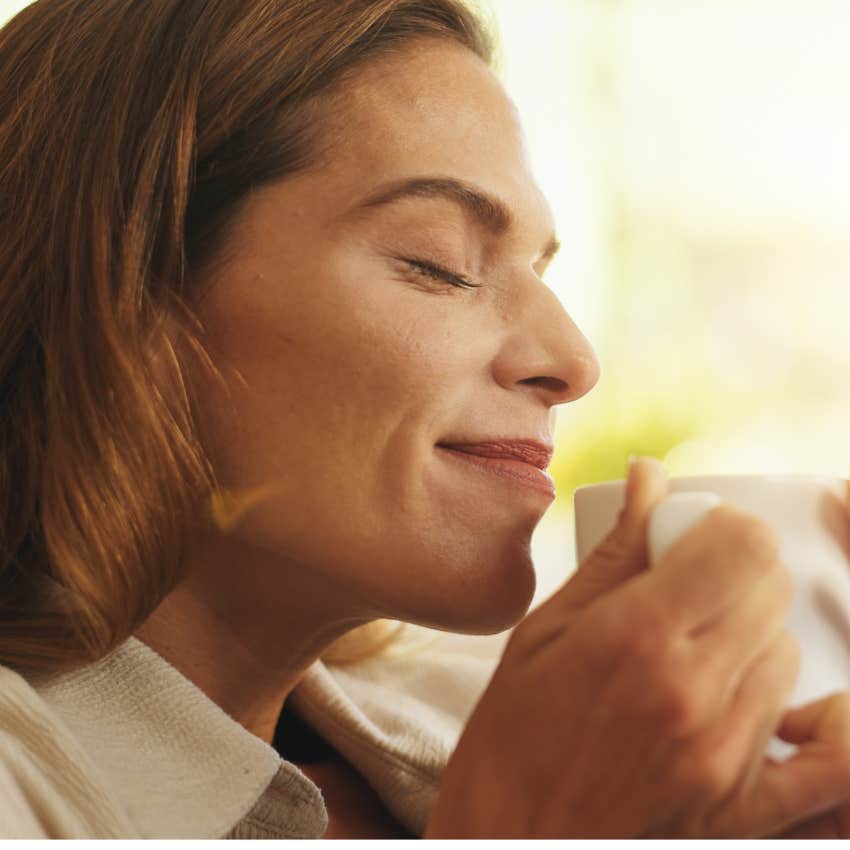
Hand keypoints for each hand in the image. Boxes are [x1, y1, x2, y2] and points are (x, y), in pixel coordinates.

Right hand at [425, 458, 849, 837]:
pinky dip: (818, 719)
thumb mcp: (543, 630)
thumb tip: (649, 477)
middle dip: (737, 568)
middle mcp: (693, 690)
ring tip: (698, 646)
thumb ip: (614, 550)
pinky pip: (829, 757)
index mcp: (636, 636)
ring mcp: (725, 754)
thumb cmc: (511, 736)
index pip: (743, 545)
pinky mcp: (742, 806)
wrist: (510, 841)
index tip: (694, 534)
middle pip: (771, 589)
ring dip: (753, 633)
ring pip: (788, 653)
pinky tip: (778, 704)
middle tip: (689, 582)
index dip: (724, 525)